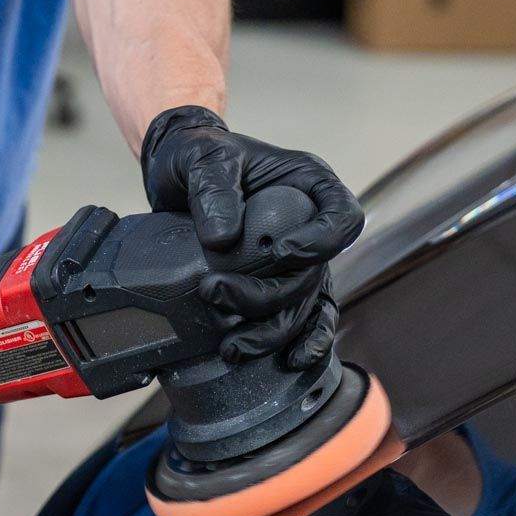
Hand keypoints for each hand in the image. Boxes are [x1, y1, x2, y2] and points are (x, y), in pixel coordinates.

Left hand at [140, 106, 362, 368]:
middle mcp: (311, 228)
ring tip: (232, 346)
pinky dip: (298, 343)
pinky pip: (302, 321)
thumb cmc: (197, 154)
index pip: (342, 219)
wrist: (173, 177)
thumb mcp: (202, 156)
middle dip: (267, 296)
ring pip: (304, 308)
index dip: (321, 242)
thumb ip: (213, 189)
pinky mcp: (275, 286)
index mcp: (310, 188)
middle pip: (313, 275)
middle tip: (216, 294)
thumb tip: (223, 241)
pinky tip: (287, 362)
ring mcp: (296, 262)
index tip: (281, 252)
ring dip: (272, 332)